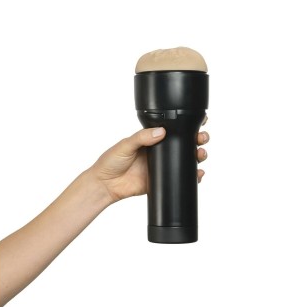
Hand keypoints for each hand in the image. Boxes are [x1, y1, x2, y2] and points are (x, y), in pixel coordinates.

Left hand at [90, 126, 209, 202]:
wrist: (105, 185)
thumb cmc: (110, 161)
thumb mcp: (126, 144)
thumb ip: (142, 137)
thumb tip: (161, 131)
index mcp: (151, 139)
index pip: (173, 130)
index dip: (187, 126)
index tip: (199, 122)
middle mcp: (159, 151)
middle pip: (184, 144)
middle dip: (197, 140)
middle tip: (202, 138)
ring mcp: (162, 166)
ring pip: (185, 160)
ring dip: (197, 156)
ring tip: (201, 154)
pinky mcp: (161, 180)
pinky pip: (179, 178)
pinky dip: (192, 177)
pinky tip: (198, 174)